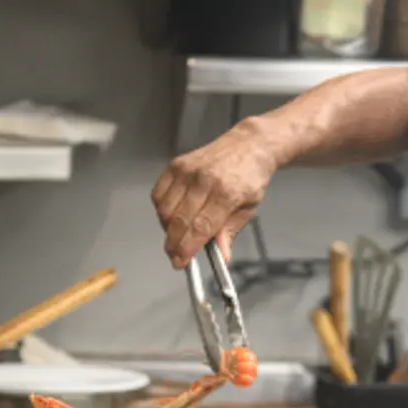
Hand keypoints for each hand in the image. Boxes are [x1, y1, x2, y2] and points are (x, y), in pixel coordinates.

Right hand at [151, 120, 278, 268]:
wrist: (247, 145)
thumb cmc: (250, 176)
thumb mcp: (249, 208)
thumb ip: (230, 232)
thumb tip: (221, 256)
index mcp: (227, 193)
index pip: (200, 228)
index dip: (187, 249)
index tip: (181, 262)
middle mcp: (204, 180)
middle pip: (179, 221)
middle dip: (174, 244)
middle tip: (175, 256)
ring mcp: (187, 171)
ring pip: (165, 209)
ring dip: (167, 229)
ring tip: (178, 235)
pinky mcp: (176, 165)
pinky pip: (158, 194)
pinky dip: (161, 210)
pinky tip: (172, 217)